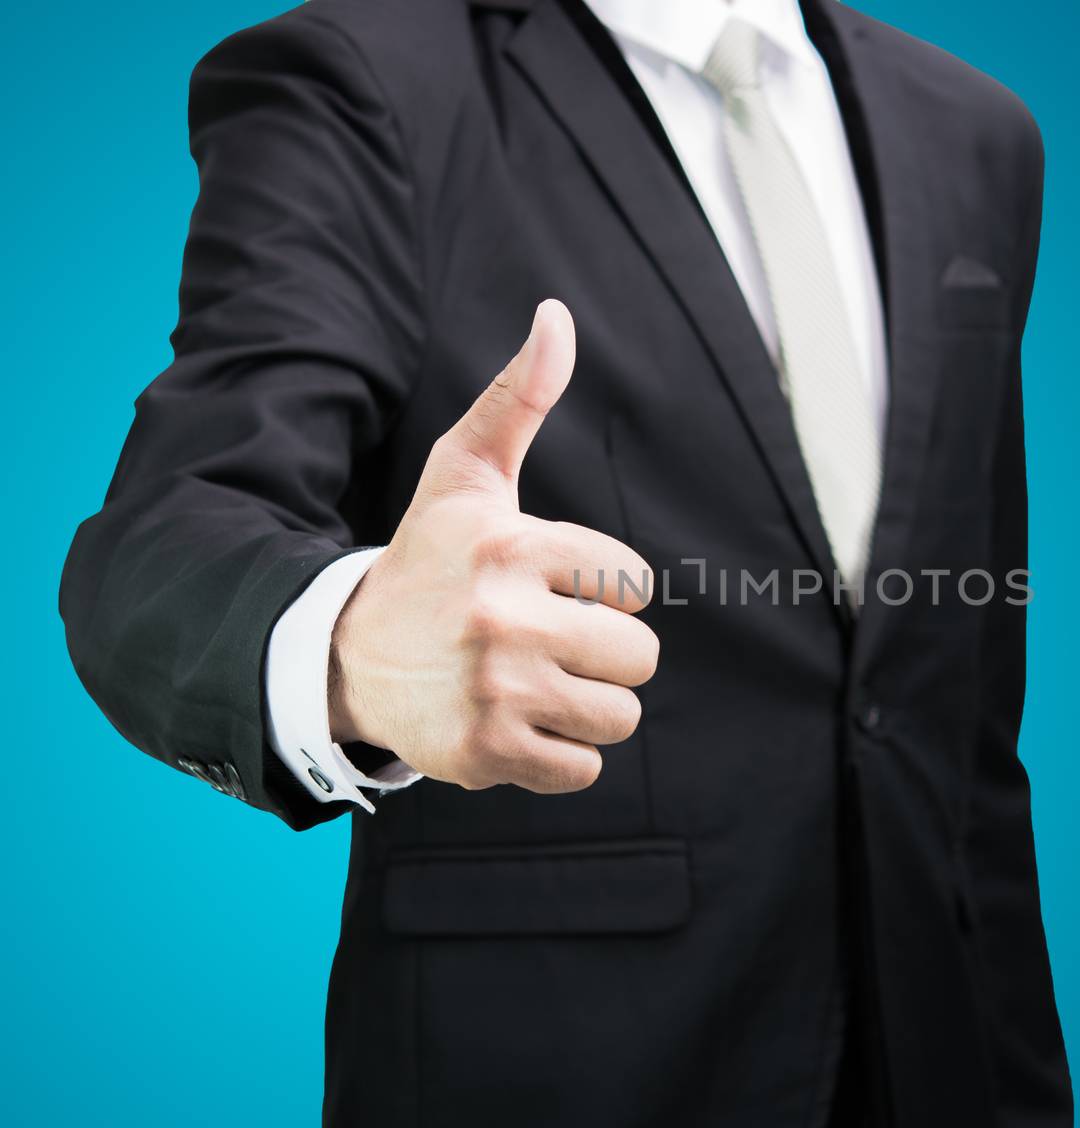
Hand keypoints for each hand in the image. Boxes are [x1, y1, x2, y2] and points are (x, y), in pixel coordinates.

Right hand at [328, 300, 657, 792]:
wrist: (346, 654)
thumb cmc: (429, 559)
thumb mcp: (467, 475)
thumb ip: (518, 399)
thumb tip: (556, 314)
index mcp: (513, 546)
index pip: (636, 584)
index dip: (606, 590)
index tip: (553, 587)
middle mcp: (504, 619)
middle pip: (639, 657)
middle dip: (605, 653)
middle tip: (546, 642)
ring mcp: (496, 692)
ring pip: (621, 715)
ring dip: (588, 705)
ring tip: (534, 682)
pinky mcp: (486, 755)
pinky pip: (584, 768)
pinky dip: (561, 755)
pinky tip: (516, 723)